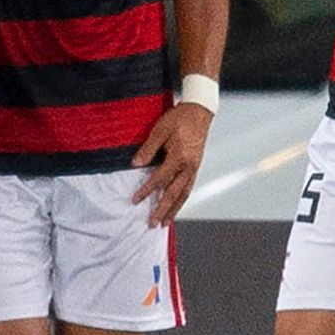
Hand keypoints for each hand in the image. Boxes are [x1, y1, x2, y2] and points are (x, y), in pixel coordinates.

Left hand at [130, 102, 211, 225]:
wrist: (199, 111)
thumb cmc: (179, 118)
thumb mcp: (160, 130)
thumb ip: (148, 149)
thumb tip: (135, 164)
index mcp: (179, 157)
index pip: (160, 179)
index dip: (146, 190)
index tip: (135, 200)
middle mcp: (188, 166)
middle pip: (174, 193)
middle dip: (163, 209)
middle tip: (153, 223)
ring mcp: (194, 168)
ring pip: (184, 194)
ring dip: (174, 209)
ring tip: (165, 222)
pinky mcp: (195, 166)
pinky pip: (188, 188)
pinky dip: (181, 200)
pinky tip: (176, 205)